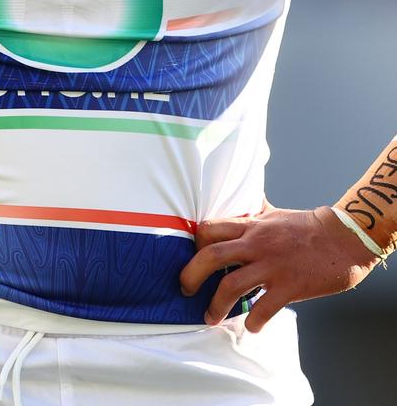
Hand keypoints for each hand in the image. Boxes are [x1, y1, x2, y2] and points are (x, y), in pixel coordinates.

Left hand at [179, 201, 380, 332]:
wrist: (342, 238)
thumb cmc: (307, 226)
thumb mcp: (274, 213)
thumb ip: (255, 211)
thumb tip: (244, 200)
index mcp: (251, 226)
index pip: (210, 229)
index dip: (194, 245)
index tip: (192, 258)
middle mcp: (256, 244)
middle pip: (211, 256)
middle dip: (191, 275)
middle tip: (185, 290)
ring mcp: (272, 266)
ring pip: (231, 286)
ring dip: (216, 306)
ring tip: (210, 317)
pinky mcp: (289, 286)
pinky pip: (263, 309)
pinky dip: (253, 321)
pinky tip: (251, 326)